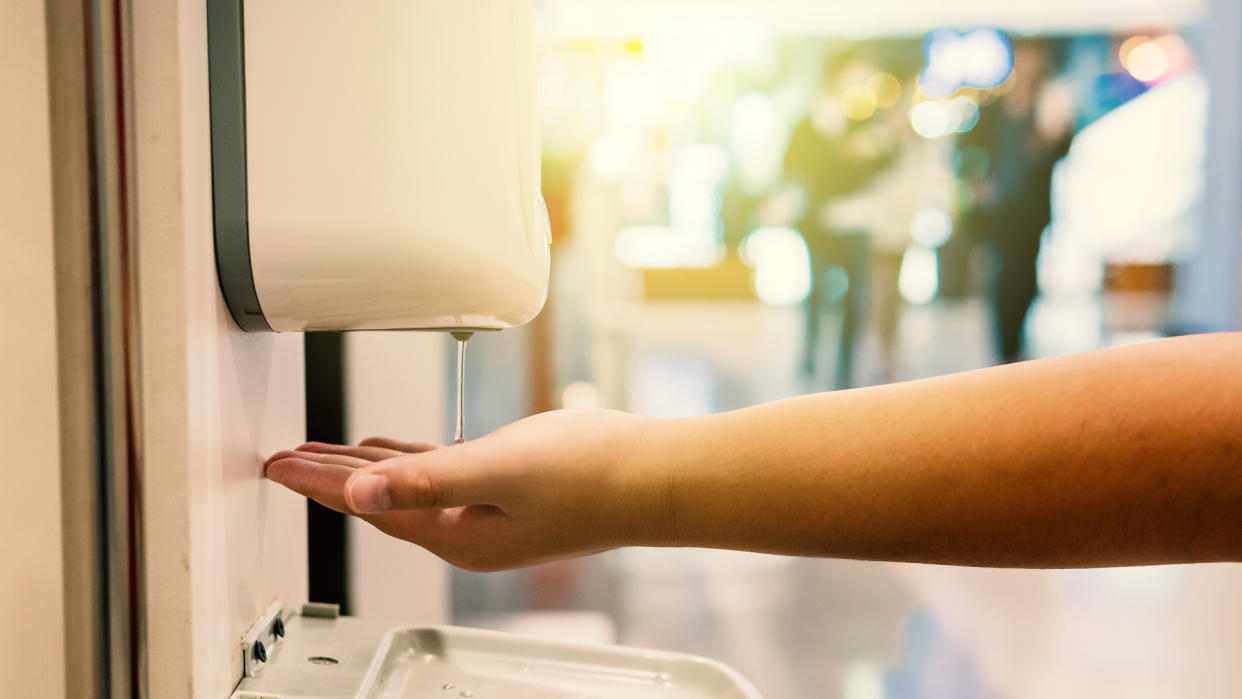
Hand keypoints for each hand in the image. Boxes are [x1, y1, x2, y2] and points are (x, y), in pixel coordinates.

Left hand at [264, 410, 660, 570]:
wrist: (653, 477)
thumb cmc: (590, 473)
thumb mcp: (497, 469)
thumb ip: (426, 479)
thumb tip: (361, 490)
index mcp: (455, 534)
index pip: (366, 505)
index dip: (316, 482)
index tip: (275, 464)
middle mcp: (464, 531)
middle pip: (377, 500)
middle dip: (327, 478)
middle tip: (282, 458)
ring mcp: (486, 514)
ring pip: (404, 487)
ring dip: (361, 469)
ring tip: (320, 453)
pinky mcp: (507, 491)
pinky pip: (438, 475)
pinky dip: (407, 460)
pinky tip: (394, 448)